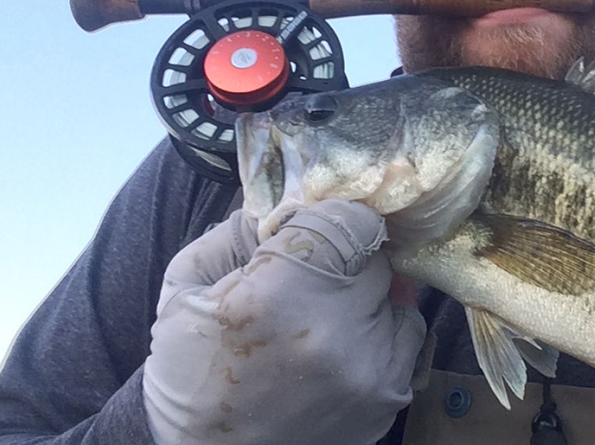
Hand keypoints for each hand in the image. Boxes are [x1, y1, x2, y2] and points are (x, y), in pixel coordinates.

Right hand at [142, 199, 425, 444]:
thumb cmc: (190, 369)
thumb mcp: (188, 284)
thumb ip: (241, 228)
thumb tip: (294, 194)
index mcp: (278, 295)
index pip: (350, 218)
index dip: (331, 217)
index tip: (312, 229)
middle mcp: (334, 332)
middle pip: (375, 255)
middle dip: (345, 256)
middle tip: (310, 278)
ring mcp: (370, 371)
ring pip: (397, 293)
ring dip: (366, 296)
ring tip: (321, 319)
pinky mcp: (388, 400)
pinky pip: (407, 335)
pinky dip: (381, 332)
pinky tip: (338, 347)